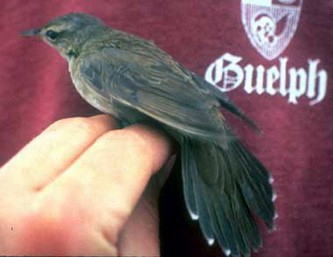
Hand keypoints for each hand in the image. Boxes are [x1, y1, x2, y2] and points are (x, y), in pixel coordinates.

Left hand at [0, 114, 173, 255]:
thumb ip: (145, 209)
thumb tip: (154, 163)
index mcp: (63, 225)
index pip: (124, 146)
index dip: (157, 140)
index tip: (170, 147)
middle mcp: (9, 200)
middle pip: (85, 129)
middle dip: (123, 138)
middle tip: (143, 159)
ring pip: (56, 135)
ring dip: (93, 143)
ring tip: (113, 167)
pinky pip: (34, 154)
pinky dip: (66, 155)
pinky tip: (81, 177)